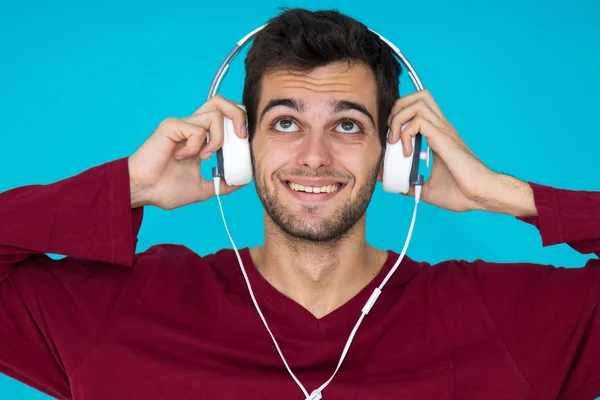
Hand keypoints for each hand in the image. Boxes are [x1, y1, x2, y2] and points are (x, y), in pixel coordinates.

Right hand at [128, 95, 247, 209]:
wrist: (142, 192)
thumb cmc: (164, 189)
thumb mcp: (202, 189)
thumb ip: (221, 184)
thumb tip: (241, 182)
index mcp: (200, 138)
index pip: (225, 117)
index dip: (239, 126)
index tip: (244, 147)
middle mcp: (192, 127)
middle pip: (221, 102)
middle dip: (238, 115)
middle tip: (241, 137)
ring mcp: (182, 125)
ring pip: (214, 113)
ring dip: (217, 138)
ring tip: (204, 157)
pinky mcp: (172, 126)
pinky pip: (196, 129)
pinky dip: (196, 146)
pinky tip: (182, 157)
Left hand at [386, 90, 496, 211]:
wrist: (478, 196)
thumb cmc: (460, 192)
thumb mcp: (427, 188)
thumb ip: (412, 184)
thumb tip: (397, 187)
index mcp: (438, 135)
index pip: (419, 107)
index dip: (400, 114)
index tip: (391, 138)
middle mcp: (441, 128)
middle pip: (419, 96)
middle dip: (398, 108)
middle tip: (391, 133)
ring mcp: (443, 131)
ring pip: (418, 102)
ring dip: (399, 118)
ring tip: (395, 141)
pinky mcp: (443, 138)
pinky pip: (418, 121)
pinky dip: (405, 134)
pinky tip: (407, 153)